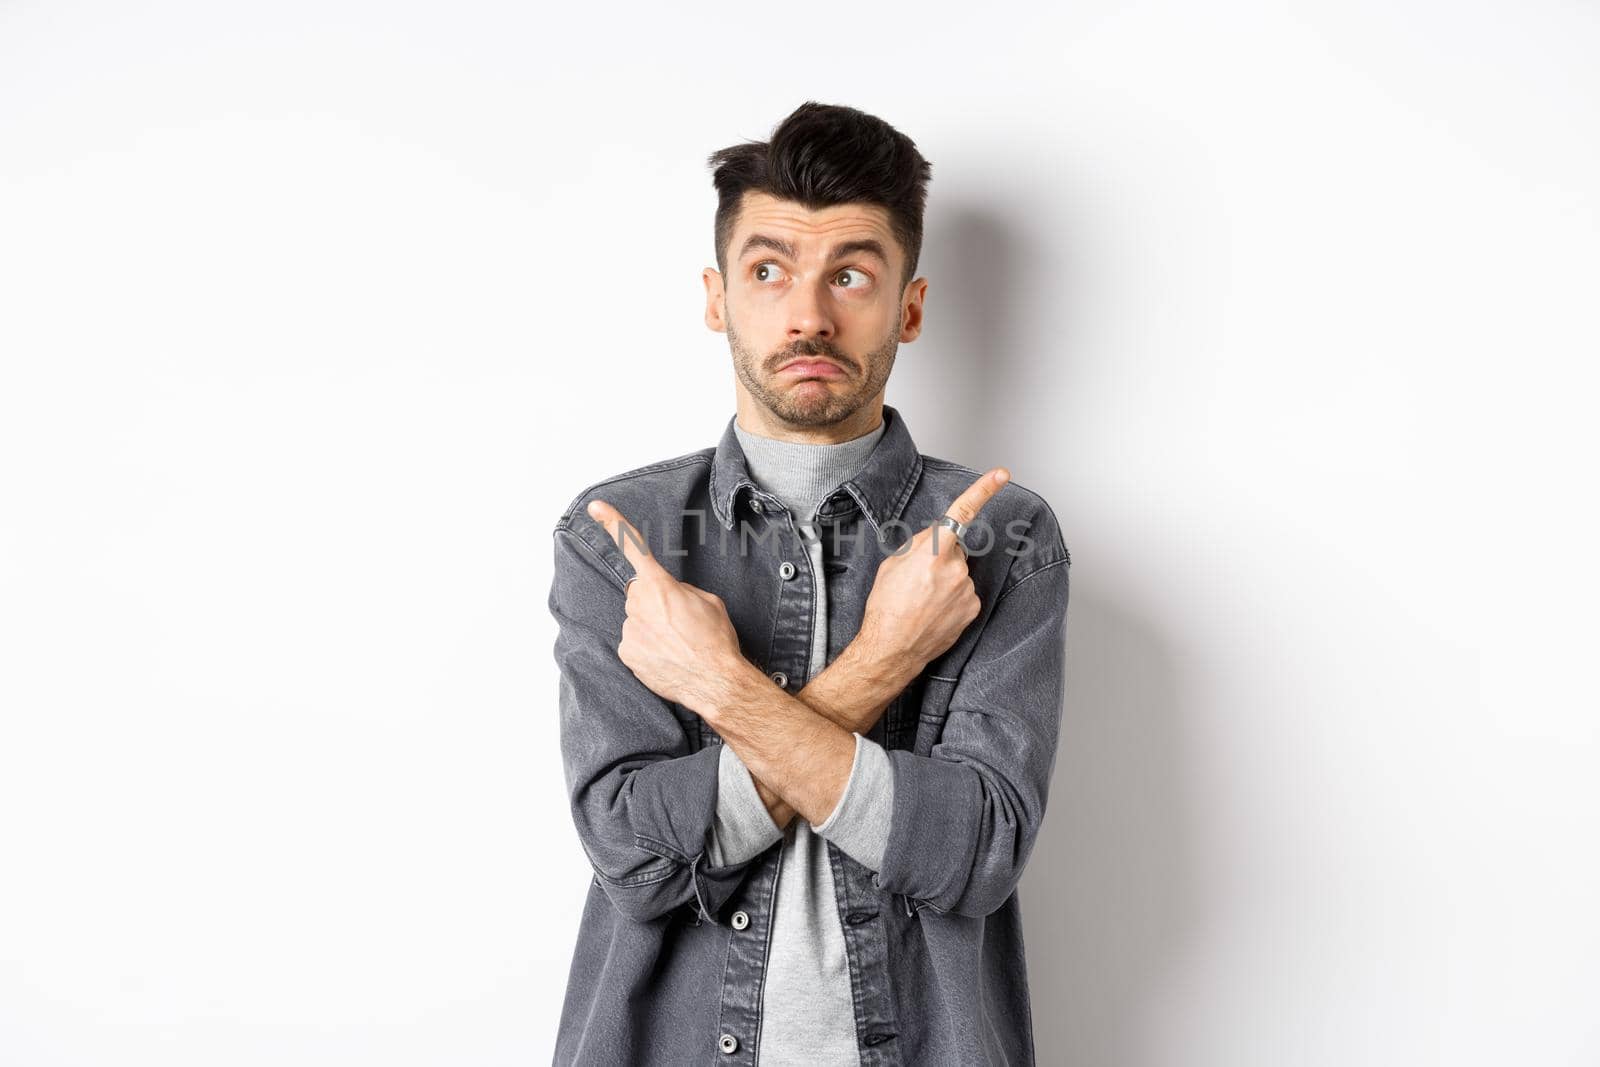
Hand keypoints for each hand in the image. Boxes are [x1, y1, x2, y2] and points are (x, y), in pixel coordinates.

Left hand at [586, 498, 744, 709]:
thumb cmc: (715, 640)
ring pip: (636, 620)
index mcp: (660, 585)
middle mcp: (639, 604)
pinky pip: (634, 643)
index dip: (613, 524)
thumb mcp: (708, 601)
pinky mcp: (626, 653)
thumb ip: (681, 590)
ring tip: (677, 644)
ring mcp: (630, 630)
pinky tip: (666, 657)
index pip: (633, 548)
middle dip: (654, 603)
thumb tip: (669, 595)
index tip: (595, 507)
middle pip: (639, 595)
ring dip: (652, 628)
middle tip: (679, 622)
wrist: (714, 681)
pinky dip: (647, 648)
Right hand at [858, 467, 1009, 673]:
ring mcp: (967, 590)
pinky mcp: (973, 608)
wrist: (892, 648)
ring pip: (960, 572)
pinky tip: (934, 610)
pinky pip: (965, 592)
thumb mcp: (893, 564)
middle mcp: (955, 569)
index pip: (961, 513)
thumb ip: (919, 545)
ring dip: (945, 580)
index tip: (1002, 474)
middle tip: (917, 580)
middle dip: (940, 557)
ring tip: (922, 599)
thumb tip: (936, 537)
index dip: (983, 490)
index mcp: (932, 552)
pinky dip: (952, 597)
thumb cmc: (886, 607)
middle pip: (955, 550)